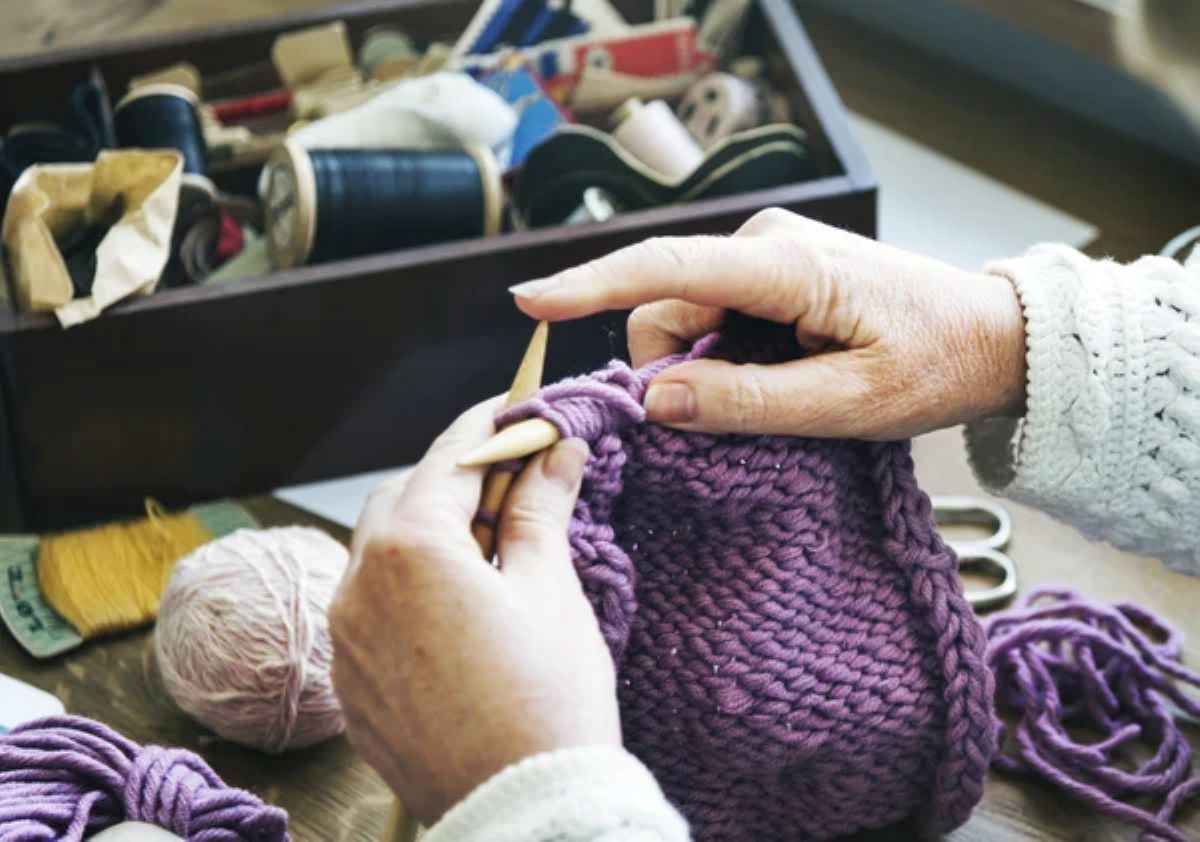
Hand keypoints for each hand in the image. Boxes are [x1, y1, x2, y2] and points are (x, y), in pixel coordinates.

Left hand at [330, 399, 619, 823]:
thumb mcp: (550, 589)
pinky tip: (461, 604)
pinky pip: (371, 607)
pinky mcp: (349, 681)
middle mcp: (358, 585)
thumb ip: (540, 510)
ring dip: (430, 534)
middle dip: (457, 482)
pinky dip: (410, 586)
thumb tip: (556, 451)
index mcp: (410, 550)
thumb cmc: (547, 700)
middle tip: (517, 482)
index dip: (491, 427)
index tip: (520, 409)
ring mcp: (345, 638)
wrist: (522, 810)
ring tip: (494, 548)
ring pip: (380, 552)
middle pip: (405, 500)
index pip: (450, 459)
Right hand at [510, 209, 1026, 439]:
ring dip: (704, 368)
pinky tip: (772, 379)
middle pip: (667, 307)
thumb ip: (748, 402)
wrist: (994, 338)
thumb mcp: (848, 405)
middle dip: (673, 369)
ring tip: (776, 398)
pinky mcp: (773, 271)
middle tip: (727, 421)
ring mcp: (769, 253)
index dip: (592, 286)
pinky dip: (722, 356)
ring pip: (687, 316)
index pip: (667, 269)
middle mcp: (766, 243)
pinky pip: (715, 315)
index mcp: (786, 265)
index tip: (528, 301)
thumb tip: (656, 400)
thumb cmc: (935, 365)